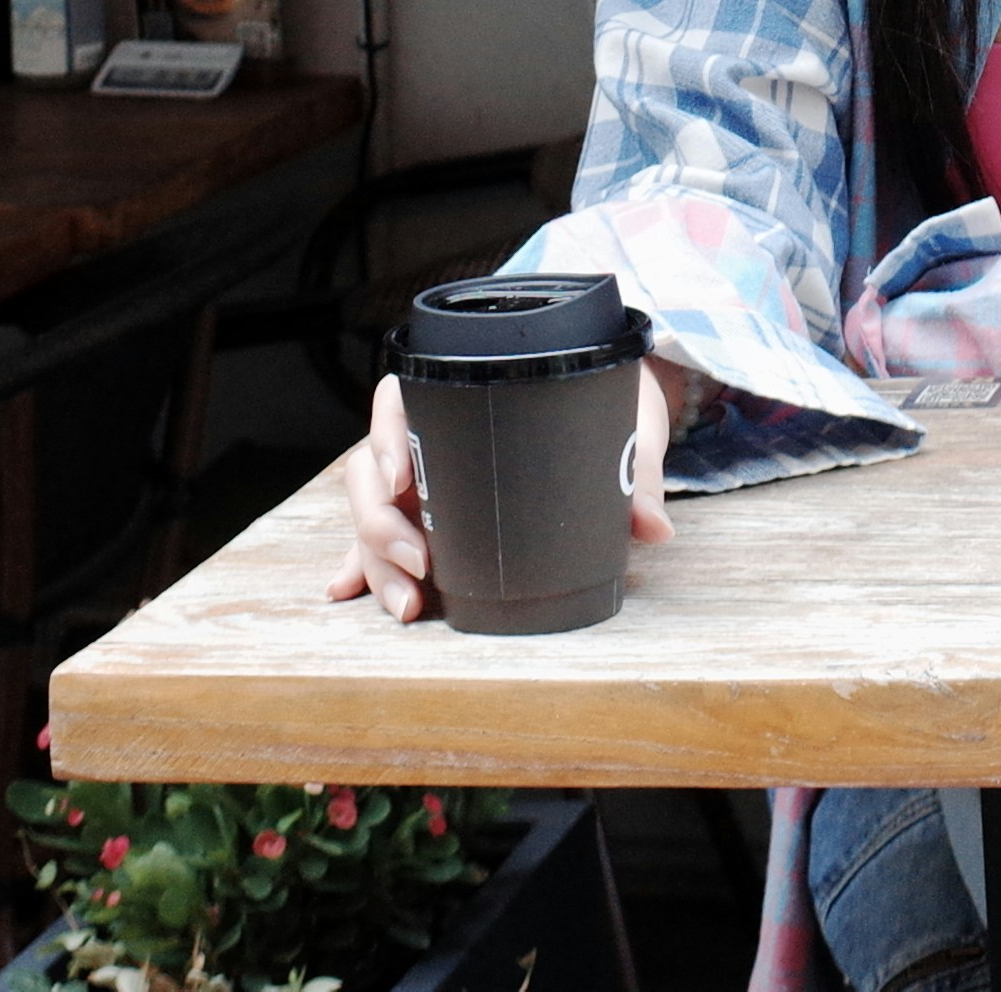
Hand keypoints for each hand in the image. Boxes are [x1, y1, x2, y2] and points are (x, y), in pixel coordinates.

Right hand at [324, 358, 680, 624]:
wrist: (616, 409)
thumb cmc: (610, 405)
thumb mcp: (628, 428)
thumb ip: (641, 474)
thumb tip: (653, 527)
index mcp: (464, 395)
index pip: (399, 402)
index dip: (387, 437)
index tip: (402, 477)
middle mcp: (429, 437)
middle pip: (373, 471)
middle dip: (380, 523)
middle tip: (418, 563)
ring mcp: (421, 479)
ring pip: (372, 512)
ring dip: (375, 559)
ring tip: (407, 605)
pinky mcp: (426, 515)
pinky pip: (381, 538)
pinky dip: (363, 565)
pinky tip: (347, 592)